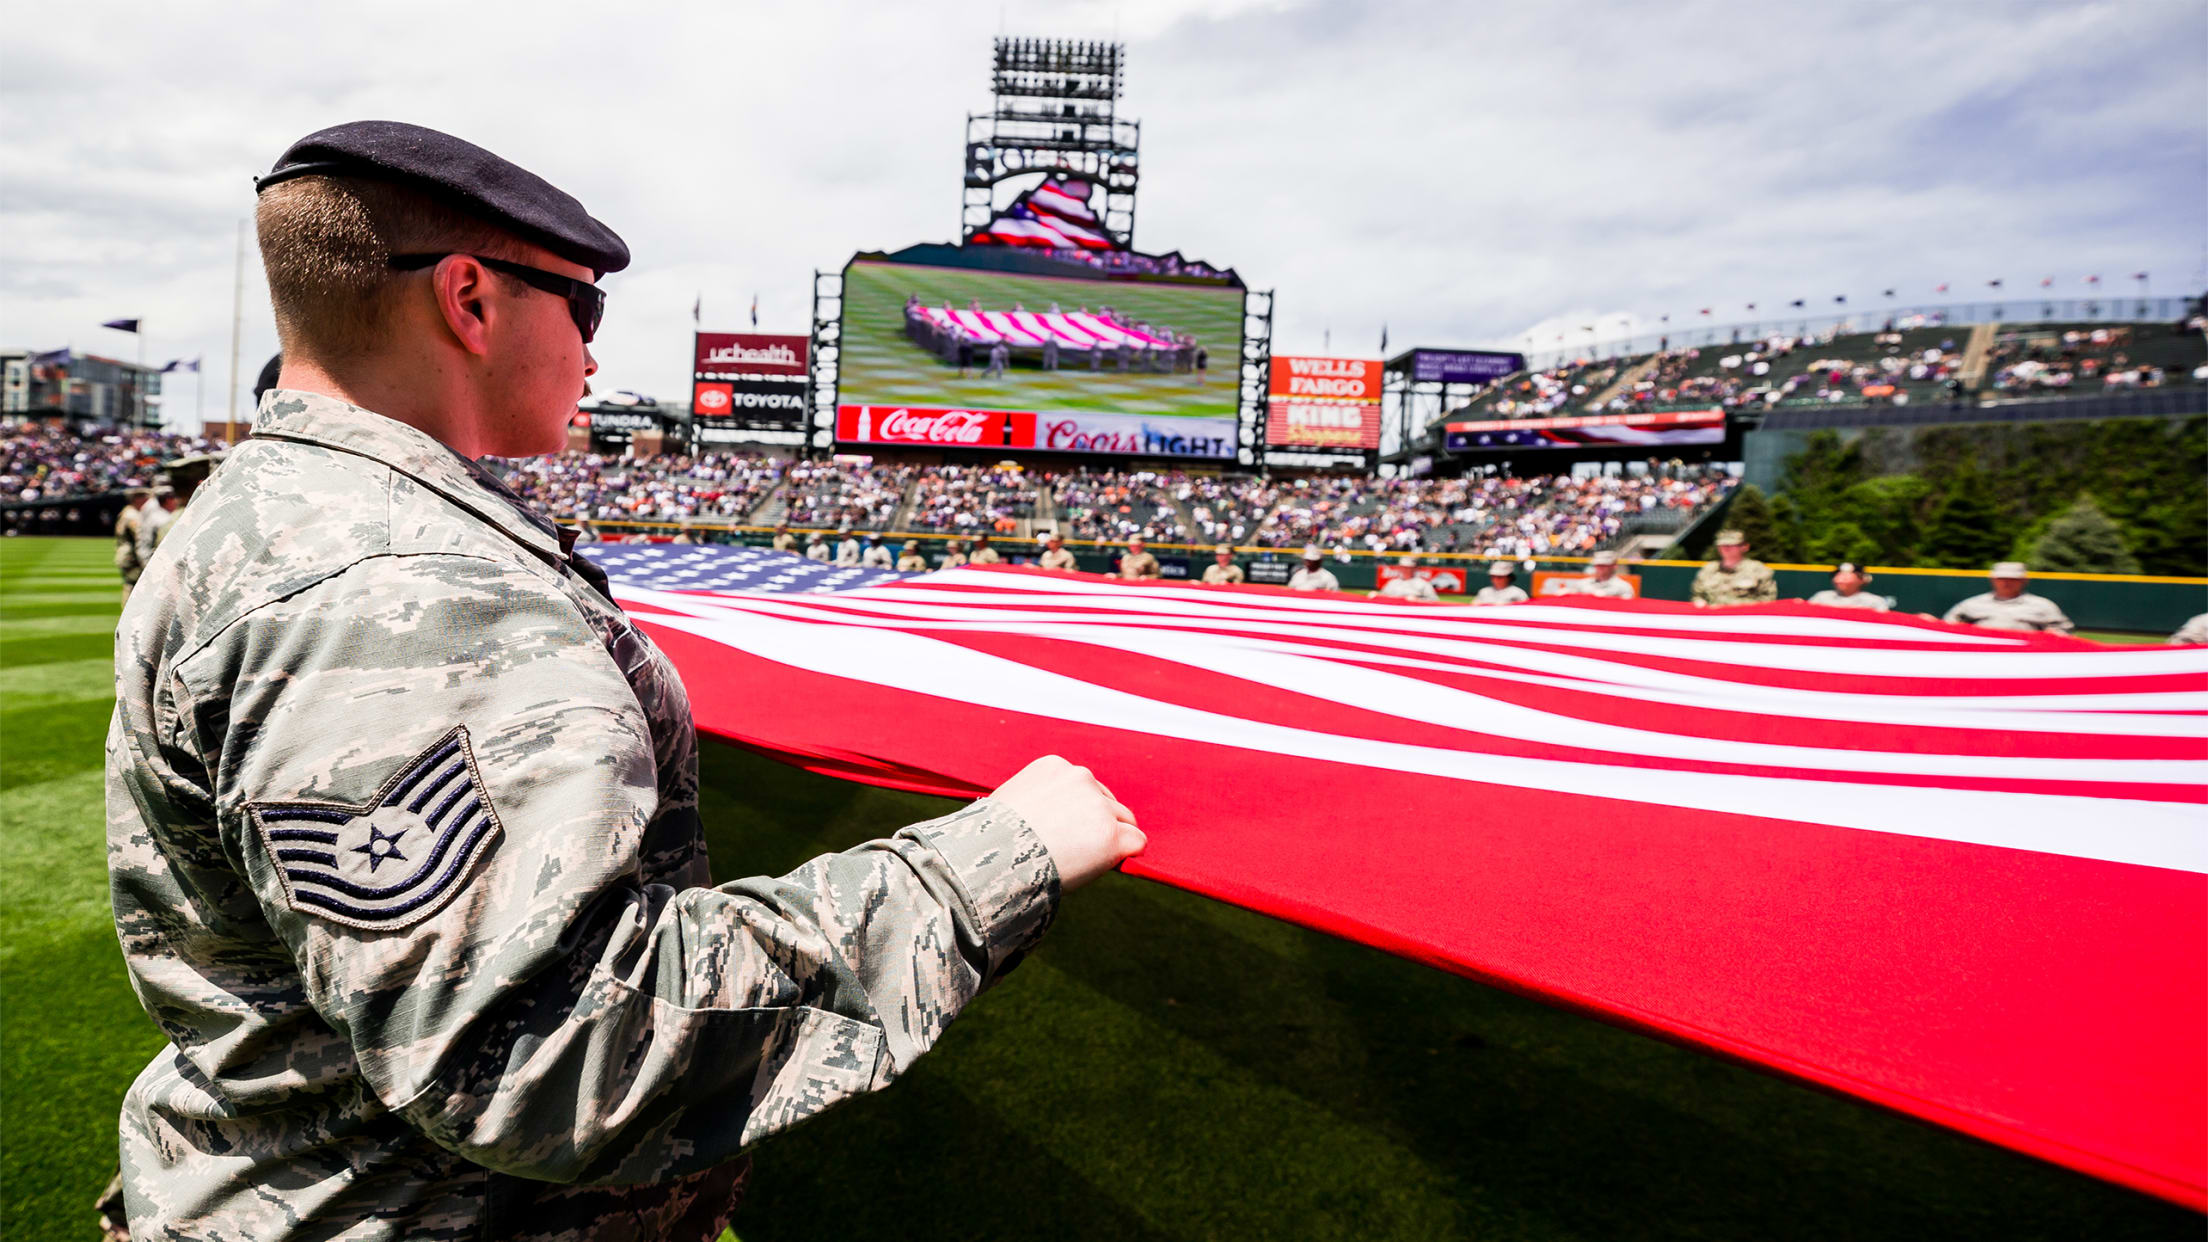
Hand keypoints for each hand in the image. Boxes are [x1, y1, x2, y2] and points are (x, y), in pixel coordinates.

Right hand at [987, 756, 1143, 889]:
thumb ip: (1034, 799)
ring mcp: (1099, 806)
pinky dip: (1127, 855)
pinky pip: (1137, 842)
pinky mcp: (1112, 835)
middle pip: (1108, 802)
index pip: (1084, 787)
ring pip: (1125, 822)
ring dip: (1112, 839)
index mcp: (1055, 766)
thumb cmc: (991, 838)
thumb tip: (1038, 816)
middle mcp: (1081, 778)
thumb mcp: (1009, 802)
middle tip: (1076, 849)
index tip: (1063, 830)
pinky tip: (1108, 865)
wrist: (993, 859)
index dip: (1078, 812)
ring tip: (1085, 859)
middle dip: (1098, 824)